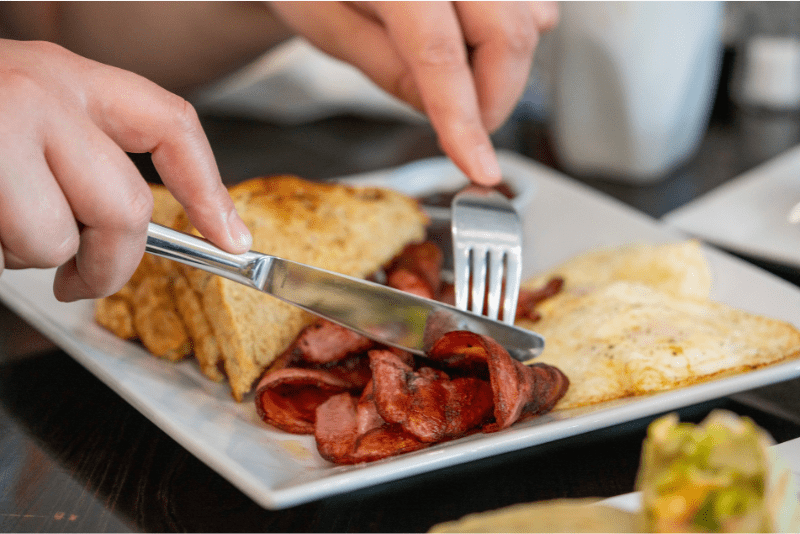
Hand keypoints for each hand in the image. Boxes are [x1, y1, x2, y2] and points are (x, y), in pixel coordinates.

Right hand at [0, 39, 251, 301]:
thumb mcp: (23, 121)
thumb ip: (79, 157)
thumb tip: (134, 229)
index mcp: (66, 79)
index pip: (169, 126)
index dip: (208, 189)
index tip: (232, 240)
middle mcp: (38, 92)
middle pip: (125, 207)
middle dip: (109, 263)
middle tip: (80, 278)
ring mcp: (0, 126)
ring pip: (57, 237)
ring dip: (34, 259)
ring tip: (4, 234)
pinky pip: (14, 244)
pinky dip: (4, 255)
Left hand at [268, 1, 557, 185]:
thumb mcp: (328, 26)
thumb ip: (388, 70)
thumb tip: (445, 112)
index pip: (439, 54)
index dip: (464, 122)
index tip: (480, 169)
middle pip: (507, 35)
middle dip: (495, 101)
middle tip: (466, 134)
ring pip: (532, 20)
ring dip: (505, 70)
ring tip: (460, 82)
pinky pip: (532, 4)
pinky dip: (514, 37)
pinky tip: (474, 46)